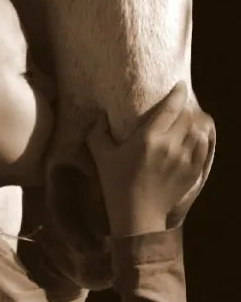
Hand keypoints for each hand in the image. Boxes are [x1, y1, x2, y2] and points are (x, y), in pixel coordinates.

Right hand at [86, 82, 214, 235]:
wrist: (137, 216)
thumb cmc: (116, 184)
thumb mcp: (102, 157)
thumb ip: (98, 133)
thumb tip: (100, 115)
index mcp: (148, 138)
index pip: (170, 107)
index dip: (177, 93)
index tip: (179, 86)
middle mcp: (170, 145)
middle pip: (186, 116)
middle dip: (183, 109)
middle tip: (177, 108)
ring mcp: (183, 159)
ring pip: (197, 131)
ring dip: (192, 123)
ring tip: (185, 123)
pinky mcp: (192, 171)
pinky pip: (203, 147)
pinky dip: (200, 139)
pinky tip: (193, 138)